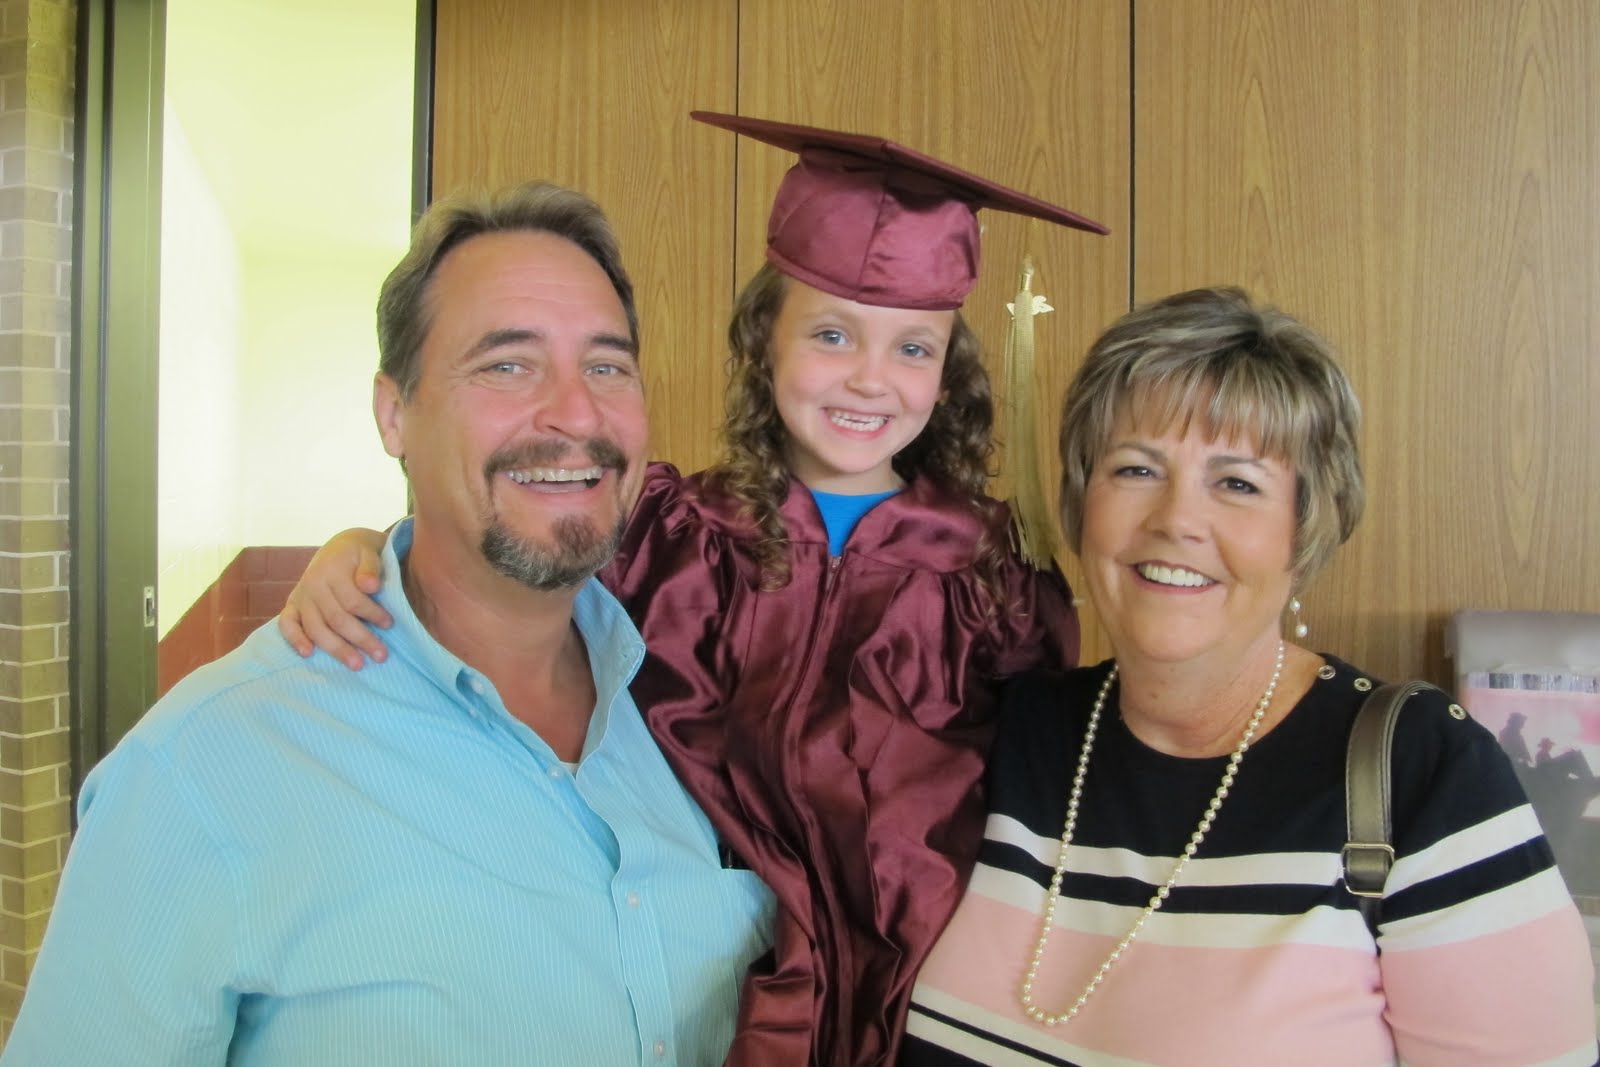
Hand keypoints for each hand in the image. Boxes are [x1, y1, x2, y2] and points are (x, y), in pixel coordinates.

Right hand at [278, 528, 392, 670]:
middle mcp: (313, 585)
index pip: (352, 600)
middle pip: (336, 618)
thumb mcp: (369, 552)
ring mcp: (301, 597)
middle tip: (381, 656)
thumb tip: (371, 586)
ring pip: (316, 628)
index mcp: (332, 571)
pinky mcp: (292, 606)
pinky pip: (287, 624)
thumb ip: (370, 568)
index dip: (372, 614)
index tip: (390, 624)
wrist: (339, 547)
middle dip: (361, 639)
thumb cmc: (360, 555)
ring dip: (336, 649)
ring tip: (357, 665)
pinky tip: (308, 654)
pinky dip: (295, 639)